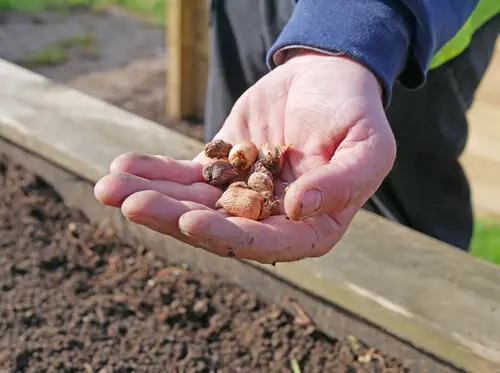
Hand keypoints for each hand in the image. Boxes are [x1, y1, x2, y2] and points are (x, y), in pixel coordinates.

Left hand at [94, 51, 395, 263]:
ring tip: (108, 186)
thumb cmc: (356, 112)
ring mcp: (242, 193)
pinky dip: (154, 171)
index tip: (190, 222)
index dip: (228, 237)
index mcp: (310, 225)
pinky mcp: (222, 166)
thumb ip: (344, 182)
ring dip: (151, 196)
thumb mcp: (368, 146)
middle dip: (172, 218)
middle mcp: (271, 217)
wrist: (328, 76)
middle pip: (217, 226)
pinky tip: (123, 165)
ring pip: (192, 202)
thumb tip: (297, 211)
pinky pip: (185, 174)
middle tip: (129, 203)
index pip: (267, 242)